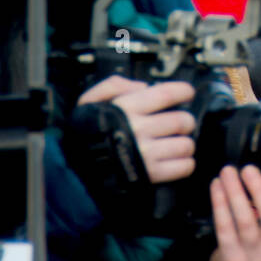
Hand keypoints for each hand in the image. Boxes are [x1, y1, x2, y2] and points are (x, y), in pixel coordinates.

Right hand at [77, 75, 195, 182]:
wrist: (74, 171)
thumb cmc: (85, 135)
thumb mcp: (90, 102)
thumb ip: (114, 85)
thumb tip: (143, 86)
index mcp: (128, 109)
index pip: (166, 94)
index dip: (182, 91)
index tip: (187, 93)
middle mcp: (139, 129)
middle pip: (181, 120)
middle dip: (185, 121)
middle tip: (181, 123)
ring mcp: (146, 153)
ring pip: (185, 144)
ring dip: (185, 143)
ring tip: (177, 144)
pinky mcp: (150, 175)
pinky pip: (182, 167)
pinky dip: (185, 163)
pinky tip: (176, 160)